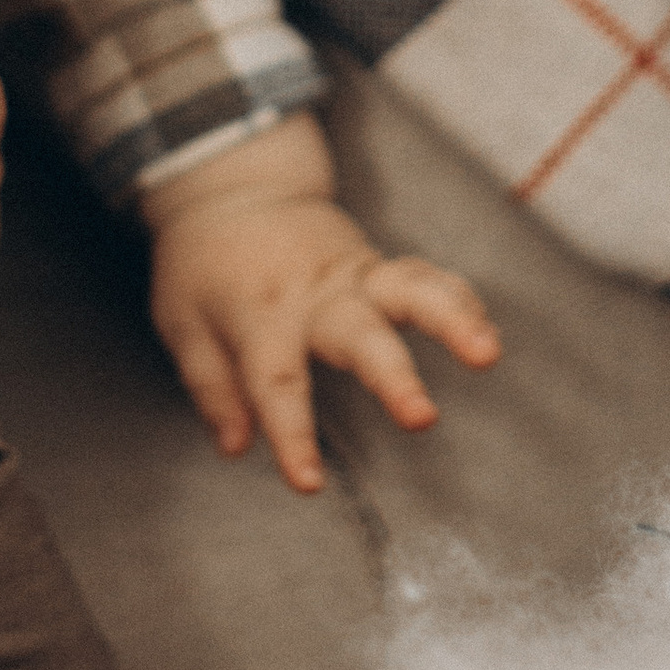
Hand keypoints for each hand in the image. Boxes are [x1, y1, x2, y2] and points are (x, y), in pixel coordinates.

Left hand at [143, 115, 500, 493]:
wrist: (235, 186)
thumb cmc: (204, 264)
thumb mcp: (181, 321)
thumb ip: (211, 386)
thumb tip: (236, 447)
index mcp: (259, 314)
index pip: (277, 382)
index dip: (293, 434)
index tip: (309, 483)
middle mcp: (314, 295)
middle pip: (359, 336)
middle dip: (393, 377)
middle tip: (423, 417)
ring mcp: (354, 276)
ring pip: (409, 291)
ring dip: (451, 320)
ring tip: (487, 353)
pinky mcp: (379, 265)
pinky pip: (425, 278)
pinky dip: (459, 300)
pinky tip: (486, 331)